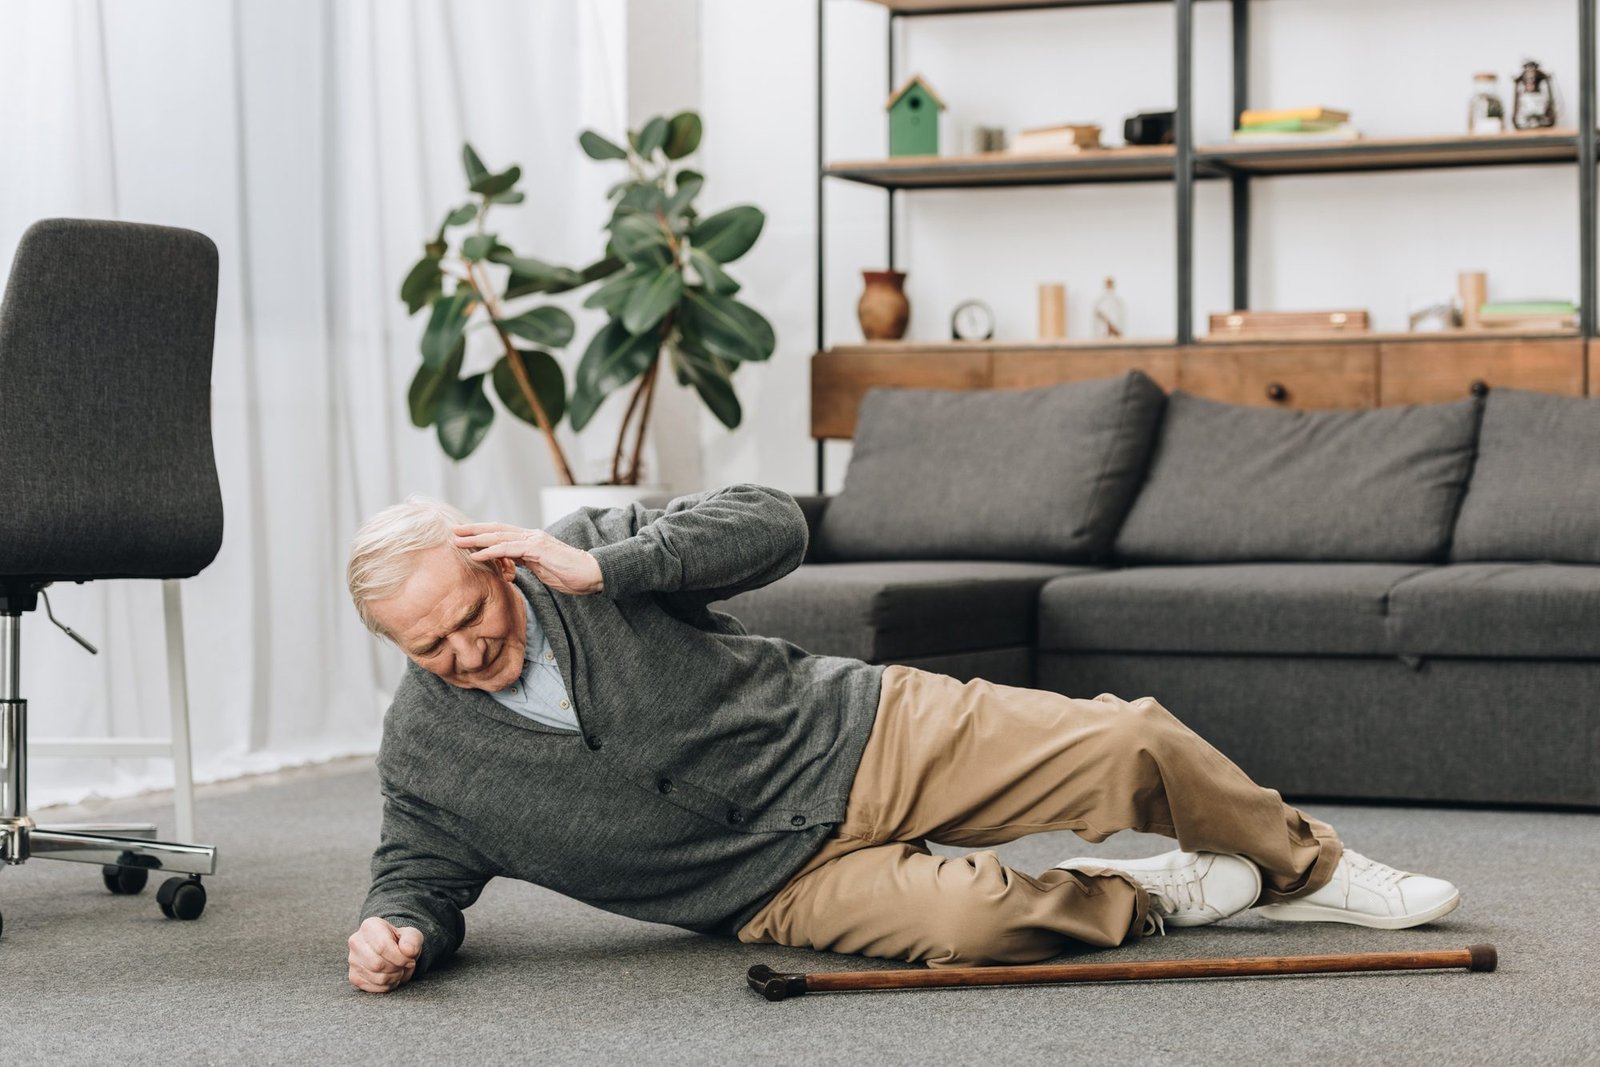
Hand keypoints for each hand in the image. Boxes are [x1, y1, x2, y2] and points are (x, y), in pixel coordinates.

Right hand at [347, 916, 422, 992]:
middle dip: (397, 969)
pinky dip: (386, 986)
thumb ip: (413, 940)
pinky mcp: (353, 976)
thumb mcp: (412, 935)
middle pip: (378, 964)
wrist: (391, 948)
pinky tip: (390, 976)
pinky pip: (372, 987)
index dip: (400, 958)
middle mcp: (356, 942)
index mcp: (370, 926)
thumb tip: (408, 951)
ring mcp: (352, 960)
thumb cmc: (401, 941)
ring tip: (398, 970)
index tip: (410, 960)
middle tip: (404, 966)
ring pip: (376, 977)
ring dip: (393, 978)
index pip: (382, 947)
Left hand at [454, 523, 603, 595]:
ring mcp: (535, 541)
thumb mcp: (542, 569)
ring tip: (458, 541)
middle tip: (453, 532)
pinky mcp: (538, 549)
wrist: (592, 574)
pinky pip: (509, 549)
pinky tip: (477, 555)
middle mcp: (531, 536)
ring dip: (476, 539)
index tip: (464, 536)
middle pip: (496, 530)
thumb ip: (525, 564)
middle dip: (473, 531)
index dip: (482, 533)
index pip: (502, 533)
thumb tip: (509, 566)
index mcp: (531, 541)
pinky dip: (491, 551)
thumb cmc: (570, 574)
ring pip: (499, 536)